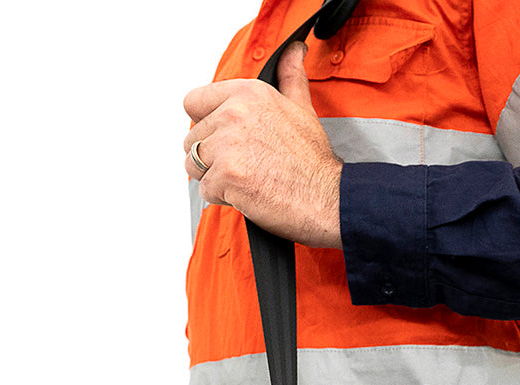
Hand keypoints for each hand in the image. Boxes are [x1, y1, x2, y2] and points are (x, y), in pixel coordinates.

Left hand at [183, 42, 342, 247]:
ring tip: (245, 179)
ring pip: (194, 164)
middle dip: (213, 156)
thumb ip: (290, 78)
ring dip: (214, 177)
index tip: (224, 137)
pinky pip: (206, 190)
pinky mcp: (227, 175)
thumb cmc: (313, 162)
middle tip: (245, 165)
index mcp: (247, 94)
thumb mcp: (302, 109)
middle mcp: (234, 114)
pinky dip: (223, 197)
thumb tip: (293, 52)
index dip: (206, 124)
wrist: (327, 198)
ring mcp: (228, 145)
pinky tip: (248, 193)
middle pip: (193, 138)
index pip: (194, 102)